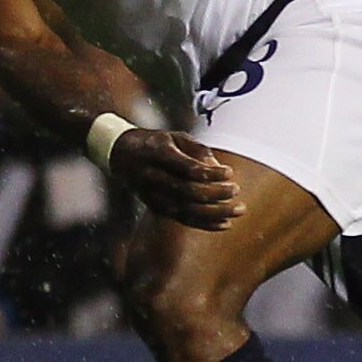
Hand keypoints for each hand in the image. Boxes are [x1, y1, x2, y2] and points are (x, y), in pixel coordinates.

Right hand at [111, 127, 243, 230]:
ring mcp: (152, 194)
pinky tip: (226, 223)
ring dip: (217, 212)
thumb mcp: (175, 137)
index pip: (188, 169)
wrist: (121, 155)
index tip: (230, 172)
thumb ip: (198, 151)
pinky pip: (183, 219)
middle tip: (236, 189)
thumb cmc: (155, 143)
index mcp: (158, 154)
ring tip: (239, 209)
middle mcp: (153, 176)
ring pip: (188, 210)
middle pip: (189, 192)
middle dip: (218, 193)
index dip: (211, 174)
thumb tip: (219, 170)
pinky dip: (206, 223)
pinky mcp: (156, 207)